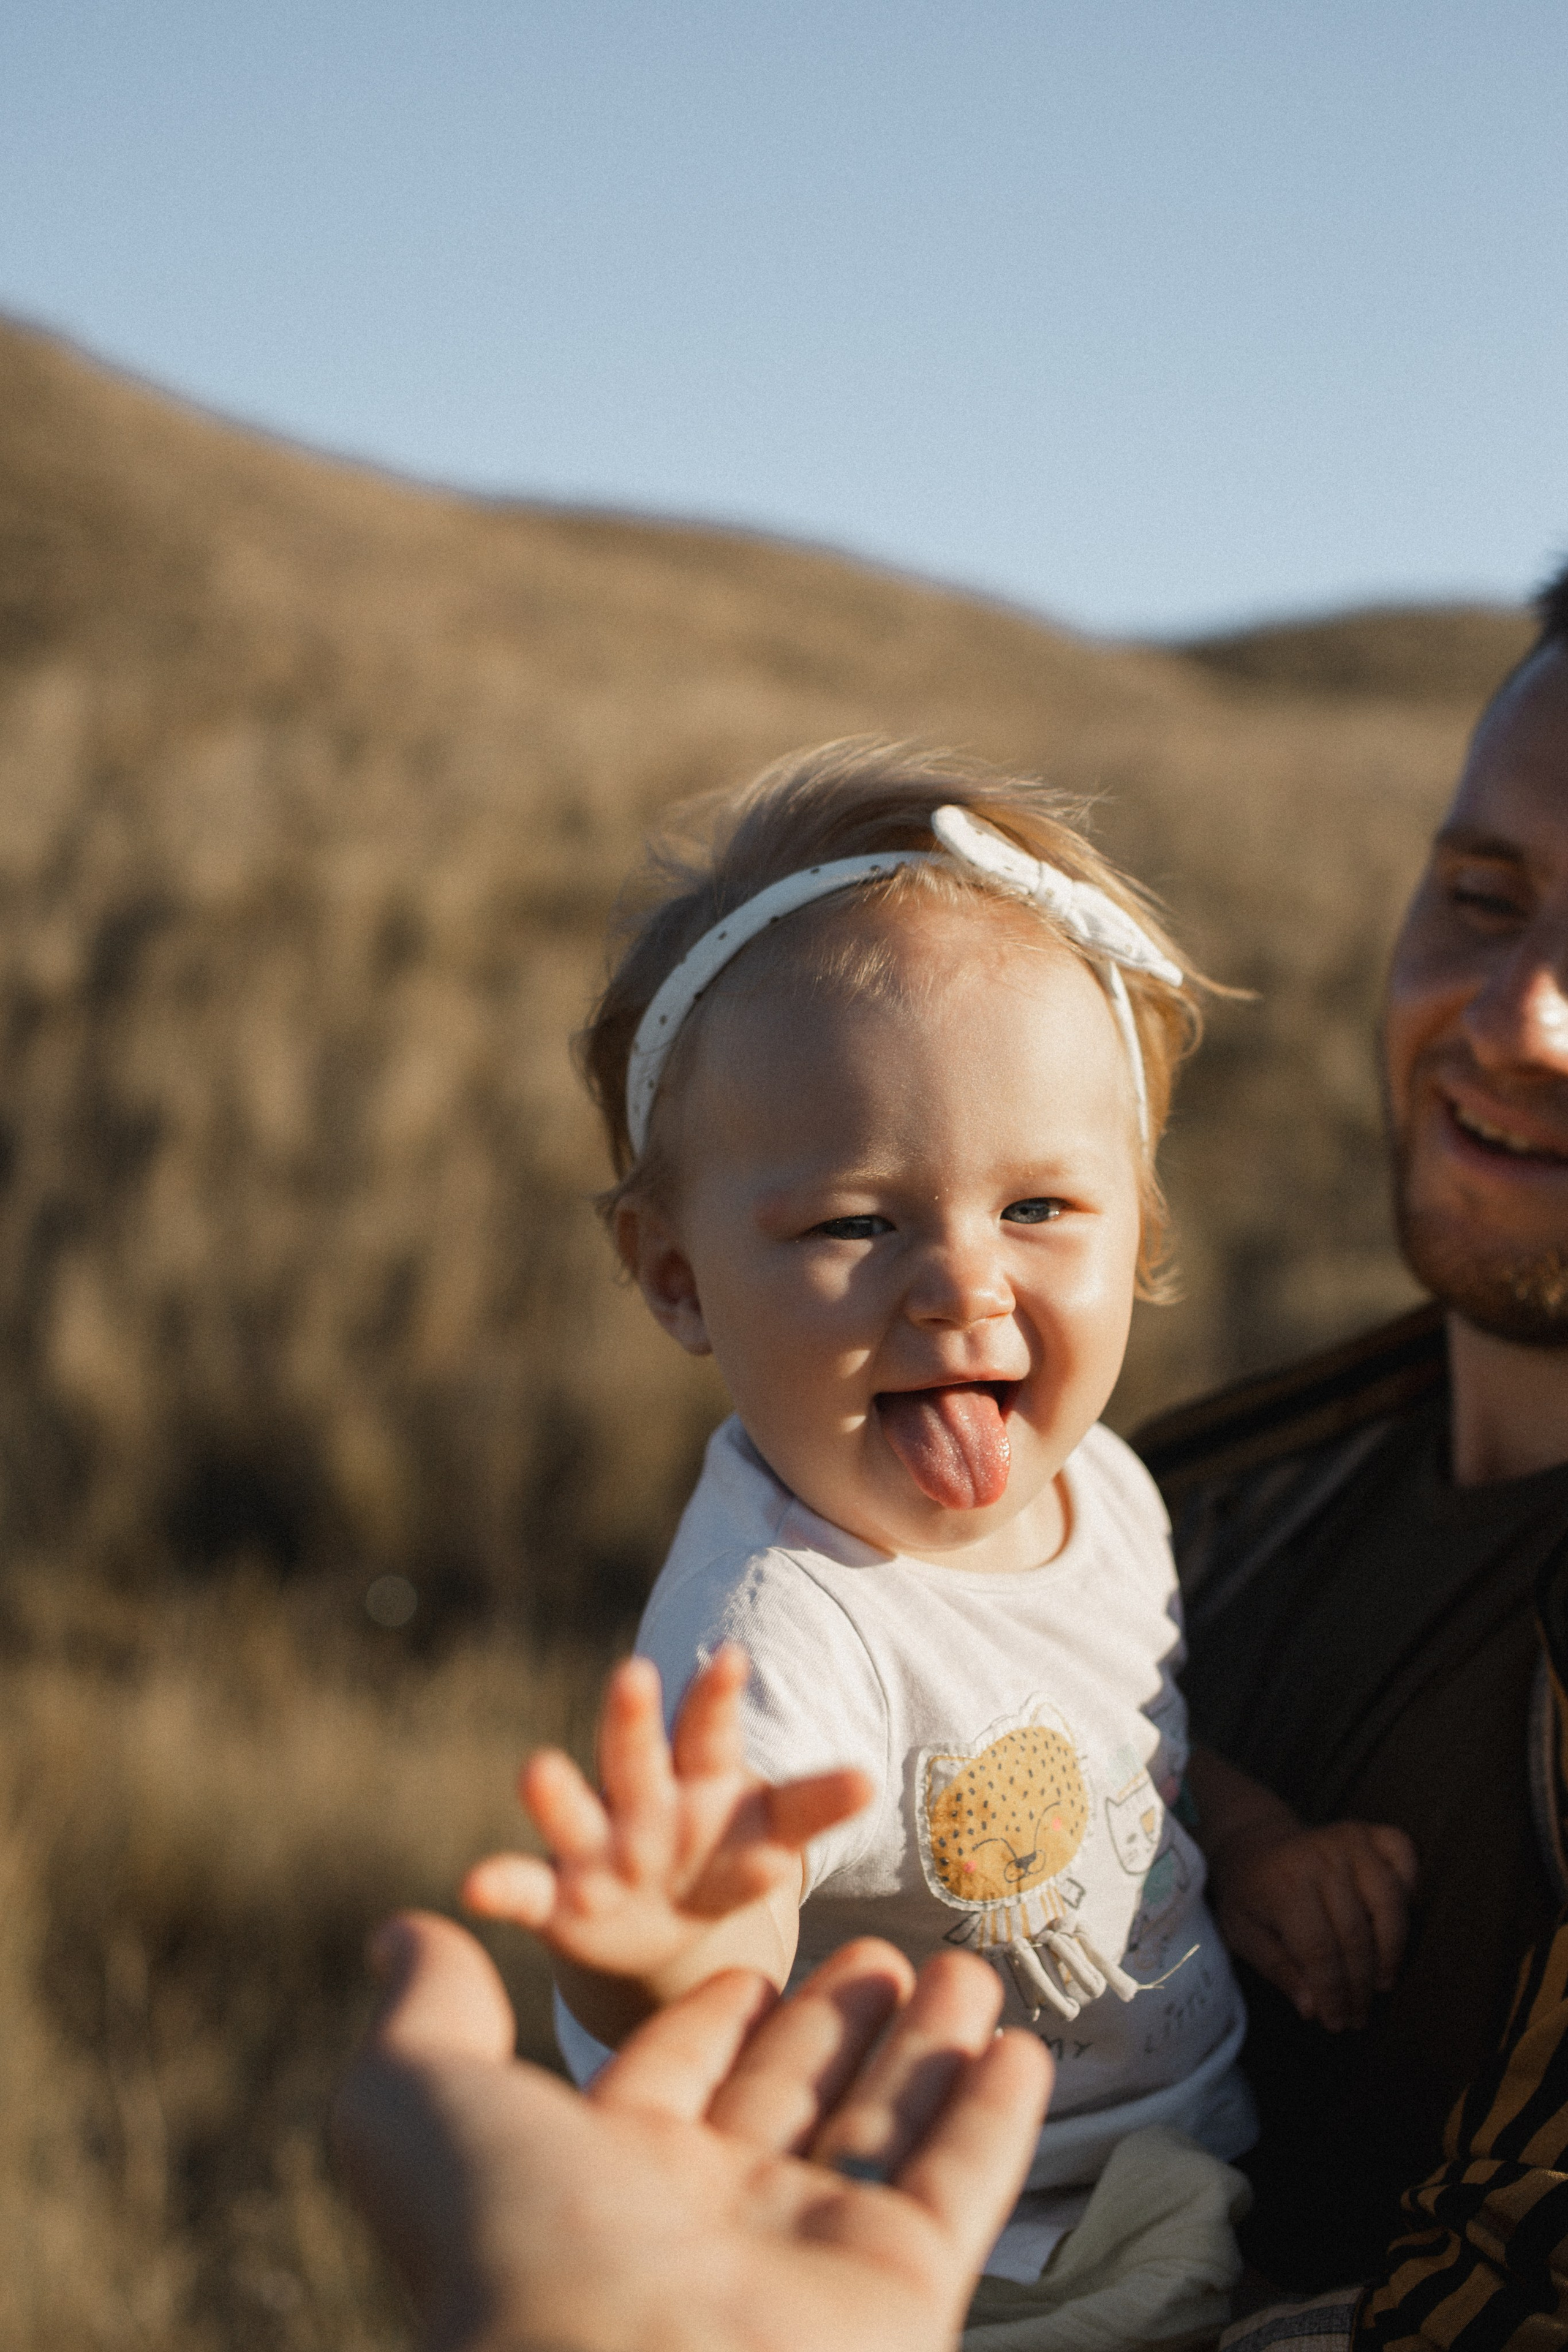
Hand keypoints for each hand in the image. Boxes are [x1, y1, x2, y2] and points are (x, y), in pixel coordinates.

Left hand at [333, 1911, 1052, 2351]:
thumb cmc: (509, 2244)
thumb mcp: (420, 2104)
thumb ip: (425, 2016)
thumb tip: (402, 1933)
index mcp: (602, 2186)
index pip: (670, 2083)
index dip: (708, 2022)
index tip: (751, 1966)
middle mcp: (709, 2225)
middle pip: (785, 2096)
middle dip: (830, 2022)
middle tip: (880, 1951)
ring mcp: (812, 2259)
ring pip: (879, 2126)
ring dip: (922, 2045)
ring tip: (962, 1970)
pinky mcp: (904, 2289)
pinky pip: (960, 2183)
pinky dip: (992, 2116)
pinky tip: (1017, 2050)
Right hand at [463, 1645, 869, 2023]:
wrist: (665, 1930)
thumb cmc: (726, 1857)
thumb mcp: (772, 1832)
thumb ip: (812, 1805)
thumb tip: (870, 1778)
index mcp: (702, 1781)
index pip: (712, 1731)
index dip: (719, 1698)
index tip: (732, 1657)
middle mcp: (645, 1803)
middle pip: (639, 1755)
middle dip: (633, 1718)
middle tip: (634, 1672)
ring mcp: (598, 1849)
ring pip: (574, 1814)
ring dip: (556, 1793)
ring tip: (538, 1769)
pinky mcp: (561, 1901)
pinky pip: (527, 1891)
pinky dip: (502, 1886)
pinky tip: (475, 1885)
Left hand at [1211, 1817, 1417, 2031]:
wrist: (1252, 1843)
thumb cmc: (1248, 1895)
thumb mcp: (1242, 1934)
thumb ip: (1276, 1969)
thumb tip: (1313, 2009)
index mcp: (1283, 1884)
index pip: (1320, 1951)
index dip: (1333, 1993)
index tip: (1337, 2023)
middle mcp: (1320, 1857)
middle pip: (1356, 1934)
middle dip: (1360, 1985)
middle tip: (1359, 2016)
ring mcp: (1348, 1839)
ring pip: (1389, 1901)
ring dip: (1391, 1951)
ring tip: (1381, 1984)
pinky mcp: (1368, 1830)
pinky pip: (1405, 1855)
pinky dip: (1411, 1884)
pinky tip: (1399, 1920)